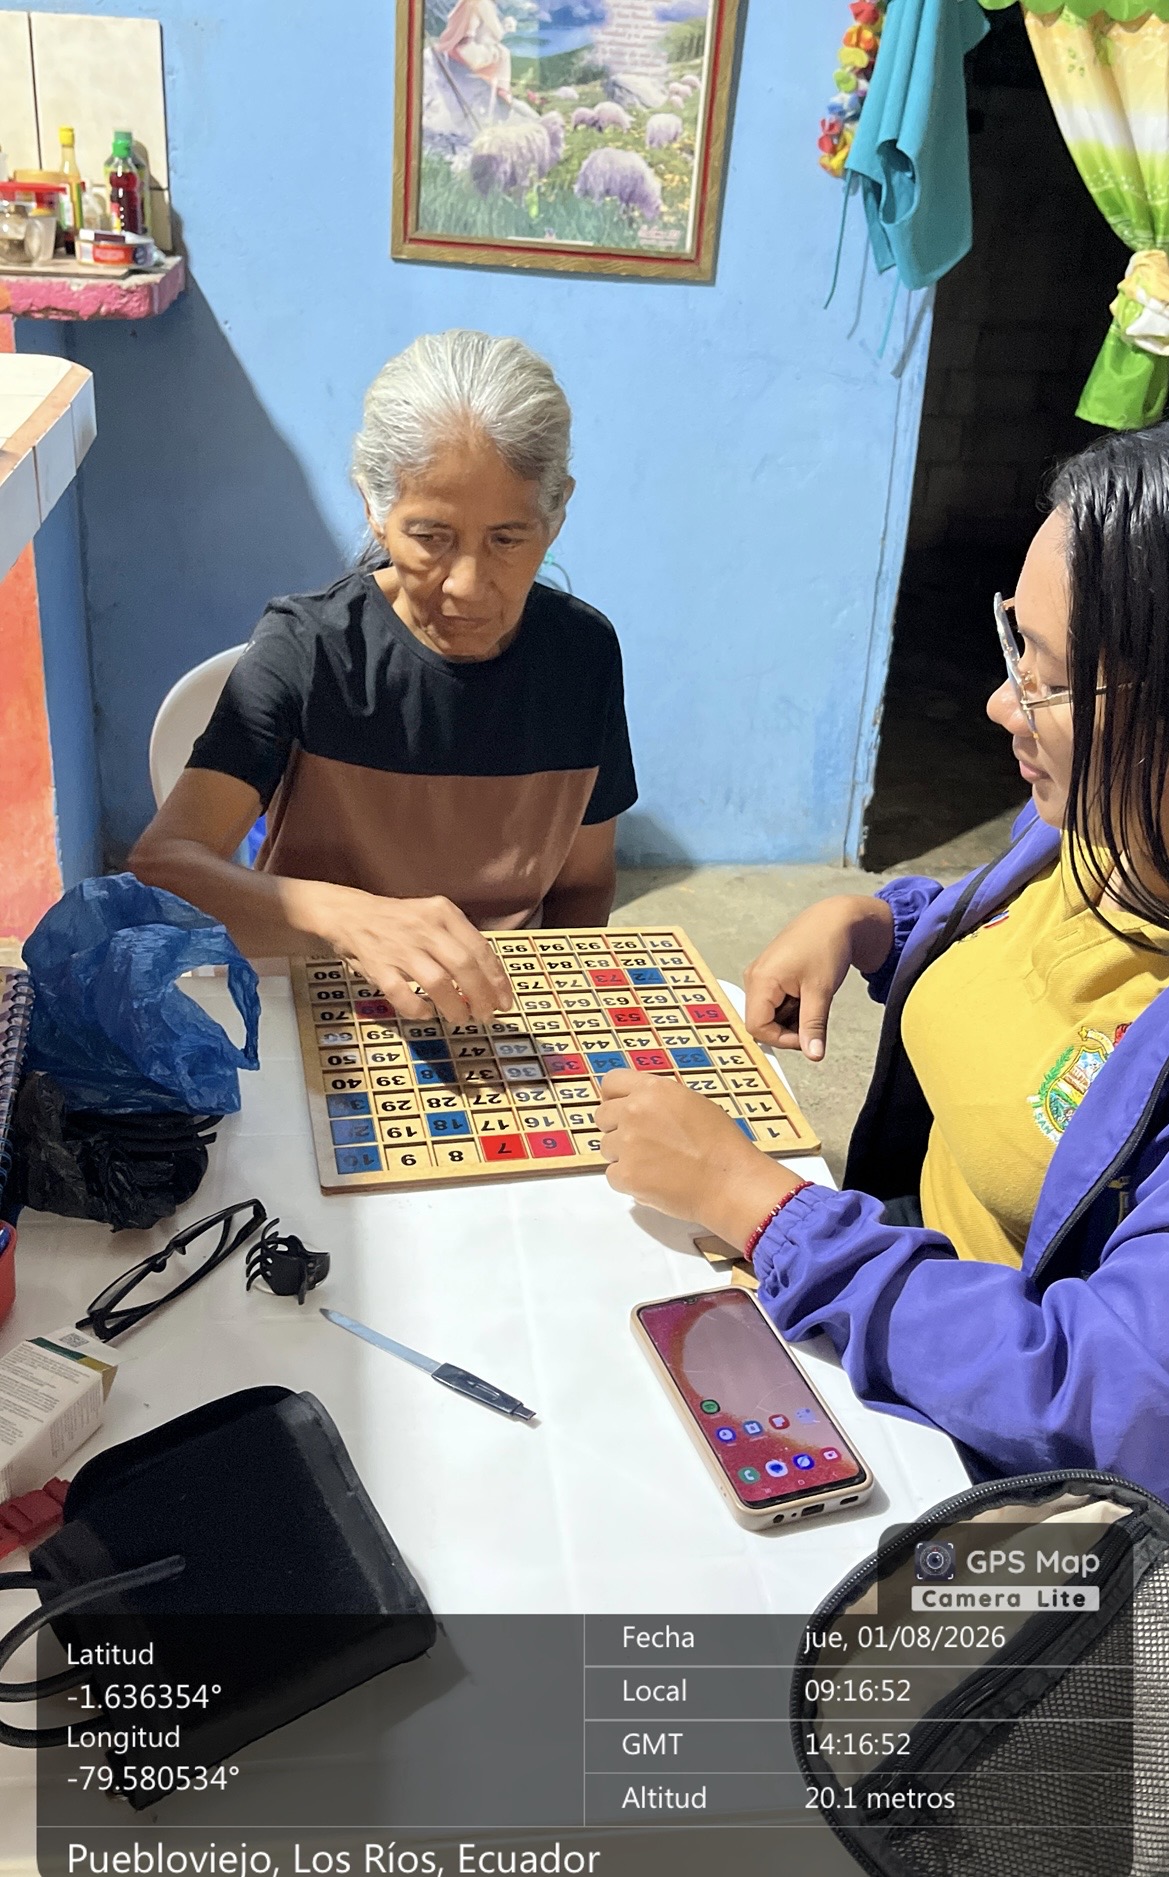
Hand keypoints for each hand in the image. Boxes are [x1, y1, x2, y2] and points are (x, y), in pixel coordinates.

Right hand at [323, 889, 513, 1023]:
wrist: (347, 913)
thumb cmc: (396, 921)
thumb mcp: (431, 917)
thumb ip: (456, 942)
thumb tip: (488, 980)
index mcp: (442, 912)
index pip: (480, 948)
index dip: (496, 979)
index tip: (504, 1000)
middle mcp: (424, 927)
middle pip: (464, 966)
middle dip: (481, 996)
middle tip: (486, 1015)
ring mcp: (400, 947)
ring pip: (438, 982)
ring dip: (454, 1006)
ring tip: (460, 1018)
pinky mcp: (378, 966)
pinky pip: (402, 994)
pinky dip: (417, 1009)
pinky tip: (425, 1014)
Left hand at [596, 1070, 801, 1249]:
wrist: (729, 1181)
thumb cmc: (720, 1144)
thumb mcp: (692, 1103)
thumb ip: (659, 1100)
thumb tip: (638, 1105)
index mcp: (653, 1090)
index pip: (611, 1082)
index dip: (614, 1097)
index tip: (620, 1108)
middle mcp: (635, 1112)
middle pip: (602, 1117)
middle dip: (617, 1129)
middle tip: (643, 1143)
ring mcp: (627, 1144)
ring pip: (607, 1147)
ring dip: (624, 1156)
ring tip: (656, 1164)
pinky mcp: (626, 1175)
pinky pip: (612, 1175)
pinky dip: (628, 1181)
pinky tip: (653, 1180)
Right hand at [743, 894, 892, 1059]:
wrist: (836, 919)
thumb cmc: (826, 945)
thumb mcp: (821, 991)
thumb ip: (813, 1026)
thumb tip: (813, 1055)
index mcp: (761, 981)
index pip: (758, 1028)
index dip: (782, 1039)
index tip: (808, 1037)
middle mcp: (755, 979)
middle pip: (762, 1022)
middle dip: (788, 1028)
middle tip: (814, 1015)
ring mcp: (761, 976)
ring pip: (770, 1014)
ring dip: (792, 1017)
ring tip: (813, 999)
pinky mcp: (771, 975)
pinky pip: (775, 1003)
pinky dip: (793, 1006)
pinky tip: (808, 994)